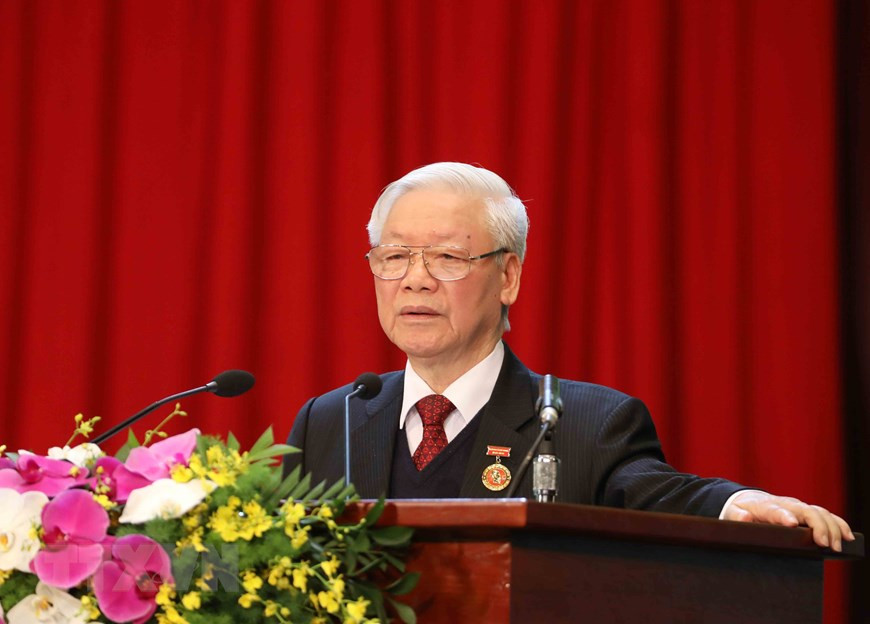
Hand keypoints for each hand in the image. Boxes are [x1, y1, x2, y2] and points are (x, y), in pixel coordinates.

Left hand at [724, 490, 854, 550]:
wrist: (748, 500)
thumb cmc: (740, 510)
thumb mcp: (731, 514)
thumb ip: (737, 517)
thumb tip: (744, 517)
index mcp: (765, 506)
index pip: (776, 509)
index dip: (784, 516)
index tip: (792, 524)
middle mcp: (785, 504)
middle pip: (806, 511)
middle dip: (818, 526)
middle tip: (825, 545)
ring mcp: (798, 507)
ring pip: (819, 512)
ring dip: (831, 528)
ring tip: (837, 546)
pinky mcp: (807, 512)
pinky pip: (826, 515)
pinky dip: (839, 524)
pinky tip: (848, 537)